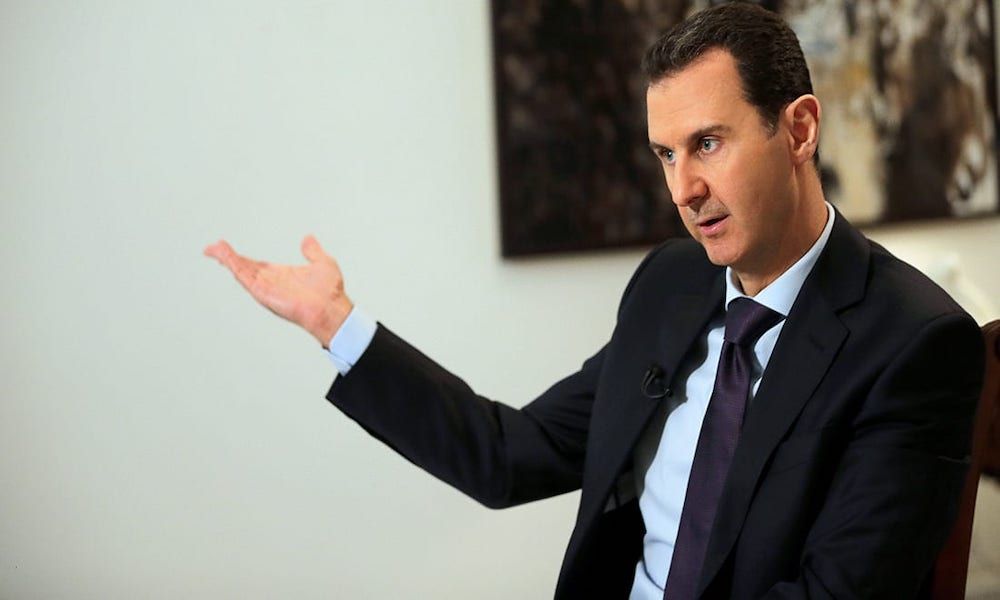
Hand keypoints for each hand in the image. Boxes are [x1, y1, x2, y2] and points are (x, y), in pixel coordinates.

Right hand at [204, 235, 353, 346]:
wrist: (331, 308)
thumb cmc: (330, 293)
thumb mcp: (322, 263)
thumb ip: (312, 251)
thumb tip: (308, 238)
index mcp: (280, 275)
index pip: (255, 265)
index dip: (241, 257)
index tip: (227, 249)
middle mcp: (270, 282)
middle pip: (243, 267)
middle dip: (226, 257)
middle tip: (211, 248)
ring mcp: (266, 287)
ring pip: (240, 270)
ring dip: (226, 259)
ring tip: (212, 249)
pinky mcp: (263, 292)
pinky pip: (245, 277)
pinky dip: (234, 266)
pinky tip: (225, 256)